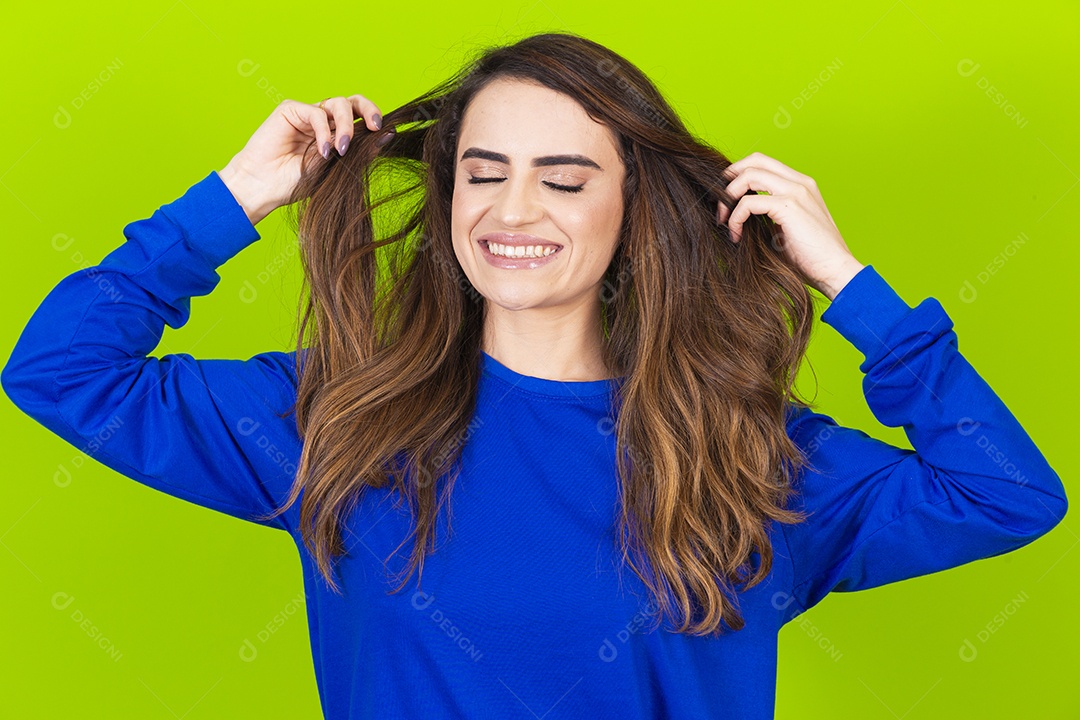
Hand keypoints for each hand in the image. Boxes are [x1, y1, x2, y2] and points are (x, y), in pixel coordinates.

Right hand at [218, 95, 392, 224]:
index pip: (360, 118)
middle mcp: (324, 121)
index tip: (386, 132)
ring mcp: (308, 114)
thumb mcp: (335, 170)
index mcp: (336, 135)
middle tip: (375, 125)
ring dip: (345, 125)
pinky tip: (323, 151)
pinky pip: (316, 112)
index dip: (374, 119)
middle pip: (353, 102)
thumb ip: (358, 153)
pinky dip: (323, 131)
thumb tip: (387, 136)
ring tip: (342, 149)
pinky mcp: (290, 110)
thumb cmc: (295, 183)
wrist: (263, 189)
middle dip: (368, 109)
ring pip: (338, 104)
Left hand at [716, 152, 864, 299]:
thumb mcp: (783, 229)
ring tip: (724, 221)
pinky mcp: (789, 206)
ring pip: (748, 175)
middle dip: (729, 179)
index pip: (763, 163)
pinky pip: (748, 201)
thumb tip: (734, 213)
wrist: (836, 272)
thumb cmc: (810, 258)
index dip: (739, 174)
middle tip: (719, 205)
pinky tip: (736, 235)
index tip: (726, 199)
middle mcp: (800, 182)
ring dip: (728, 197)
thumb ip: (765, 214)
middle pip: (754, 160)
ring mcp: (796, 191)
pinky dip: (735, 217)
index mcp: (801, 185)